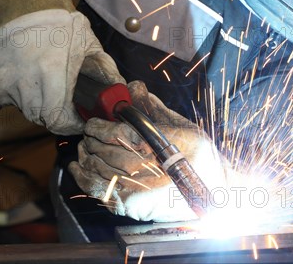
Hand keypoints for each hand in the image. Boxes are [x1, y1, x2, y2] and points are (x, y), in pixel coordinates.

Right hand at [0, 9, 123, 134]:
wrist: (26, 9)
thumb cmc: (60, 25)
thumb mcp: (90, 45)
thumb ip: (106, 72)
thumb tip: (119, 94)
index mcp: (51, 71)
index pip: (59, 119)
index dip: (72, 124)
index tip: (81, 120)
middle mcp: (26, 80)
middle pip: (43, 117)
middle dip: (60, 115)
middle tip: (70, 103)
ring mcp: (8, 82)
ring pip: (29, 111)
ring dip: (43, 106)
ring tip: (53, 88)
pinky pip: (13, 101)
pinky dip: (26, 97)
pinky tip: (36, 82)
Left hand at [68, 81, 228, 221]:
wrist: (214, 195)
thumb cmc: (201, 159)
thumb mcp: (183, 128)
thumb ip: (154, 109)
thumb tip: (133, 87)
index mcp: (158, 145)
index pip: (117, 133)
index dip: (101, 126)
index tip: (95, 122)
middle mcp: (145, 168)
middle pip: (104, 150)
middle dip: (92, 138)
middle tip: (90, 131)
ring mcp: (135, 190)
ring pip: (97, 167)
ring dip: (86, 154)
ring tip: (85, 146)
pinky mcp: (130, 205)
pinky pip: (97, 190)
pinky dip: (82, 176)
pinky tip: (77, 165)